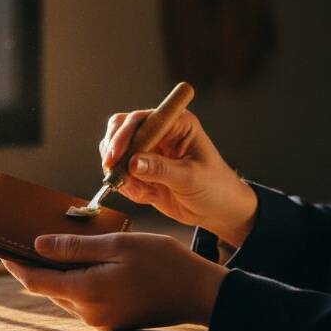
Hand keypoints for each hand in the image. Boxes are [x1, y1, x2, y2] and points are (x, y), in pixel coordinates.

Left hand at [2, 233, 227, 330]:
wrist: (201, 293)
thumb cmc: (162, 263)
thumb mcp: (116, 245)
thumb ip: (74, 248)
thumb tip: (38, 246)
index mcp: (86, 293)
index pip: (35, 281)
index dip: (14, 265)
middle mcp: (89, 314)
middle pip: (48, 289)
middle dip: (33, 266)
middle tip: (21, 241)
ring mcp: (101, 321)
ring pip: (65, 295)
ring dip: (55, 274)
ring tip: (48, 248)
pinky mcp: (113, 321)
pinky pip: (83, 300)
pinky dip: (74, 281)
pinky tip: (78, 262)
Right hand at [101, 109, 255, 246]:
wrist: (218, 211)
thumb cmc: (216, 188)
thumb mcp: (189, 177)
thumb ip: (160, 169)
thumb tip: (132, 162)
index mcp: (176, 124)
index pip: (141, 119)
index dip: (124, 135)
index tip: (115, 156)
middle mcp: (159, 133)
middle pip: (121, 129)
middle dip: (114, 150)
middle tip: (111, 170)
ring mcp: (148, 151)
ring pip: (115, 151)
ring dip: (119, 171)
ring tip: (137, 189)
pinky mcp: (141, 170)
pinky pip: (121, 173)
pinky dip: (126, 186)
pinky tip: (144, 195)